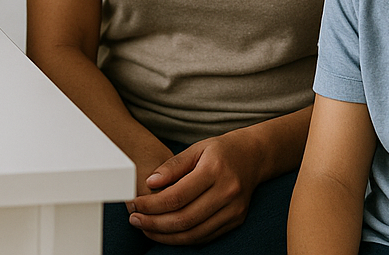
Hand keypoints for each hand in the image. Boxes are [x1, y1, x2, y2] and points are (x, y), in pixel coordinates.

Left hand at [128, 132, 265, 245]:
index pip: (177, 196)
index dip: (152, 204)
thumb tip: (149, 182)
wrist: (254, 157)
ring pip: (194, 233)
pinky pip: (205, 237)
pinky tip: (166, 232)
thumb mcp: (196, 148)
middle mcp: (227, 192)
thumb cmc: (220, 151)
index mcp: (214, 170)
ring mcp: (234, 210)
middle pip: (184, 219)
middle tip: (135, 220)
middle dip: (154, 223)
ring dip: (166, 236)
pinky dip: (183, 239)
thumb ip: (172, 166)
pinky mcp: (236, 221)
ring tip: (146, 228)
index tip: (135, 204)